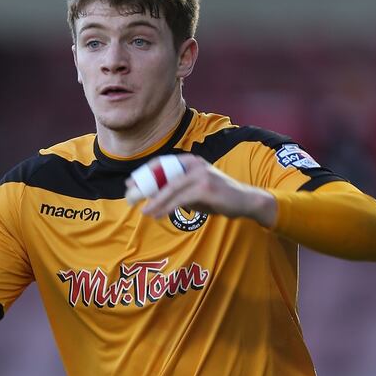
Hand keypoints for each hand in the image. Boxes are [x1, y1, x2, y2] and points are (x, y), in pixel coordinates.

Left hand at [137, 154, 277, 226]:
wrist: (245, 201)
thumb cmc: (217, 197)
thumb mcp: (193, 191)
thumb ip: (176, 190)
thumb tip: (151, 196)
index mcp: (190, 162)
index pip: (162, 164)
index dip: (144, 173)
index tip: (130, 182)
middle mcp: (194, 164)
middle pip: (163, 175)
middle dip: (144, 187)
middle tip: (130, 197)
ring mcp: (201, 175)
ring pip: (170, 189)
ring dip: (155, 201)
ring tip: (144, 211)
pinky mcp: (206, 188)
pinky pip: (181, 199)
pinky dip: (167, 207)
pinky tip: (159, 214)